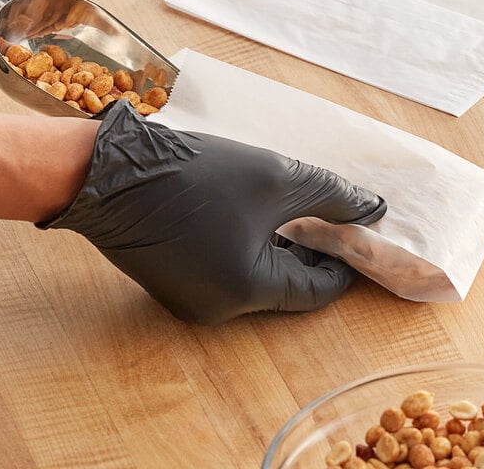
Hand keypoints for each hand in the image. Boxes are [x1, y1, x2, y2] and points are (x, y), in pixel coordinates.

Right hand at [41, 101, 386, 324]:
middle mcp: (219, 309)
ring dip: (279, 248)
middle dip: (310, 251)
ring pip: (256, 279)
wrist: (107, 173)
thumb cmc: (195, 173)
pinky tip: (251, 219)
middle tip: (324, 214)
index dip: (342, 262)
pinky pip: (227, 275)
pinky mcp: (174, 286)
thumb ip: (331, 194)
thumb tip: (375, 209)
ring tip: (291, 211)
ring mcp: (192, 302)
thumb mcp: (274, 178)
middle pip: (286, 285)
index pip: (315, 290)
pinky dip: (247, 251)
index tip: (355, 234)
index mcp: (246, 290)